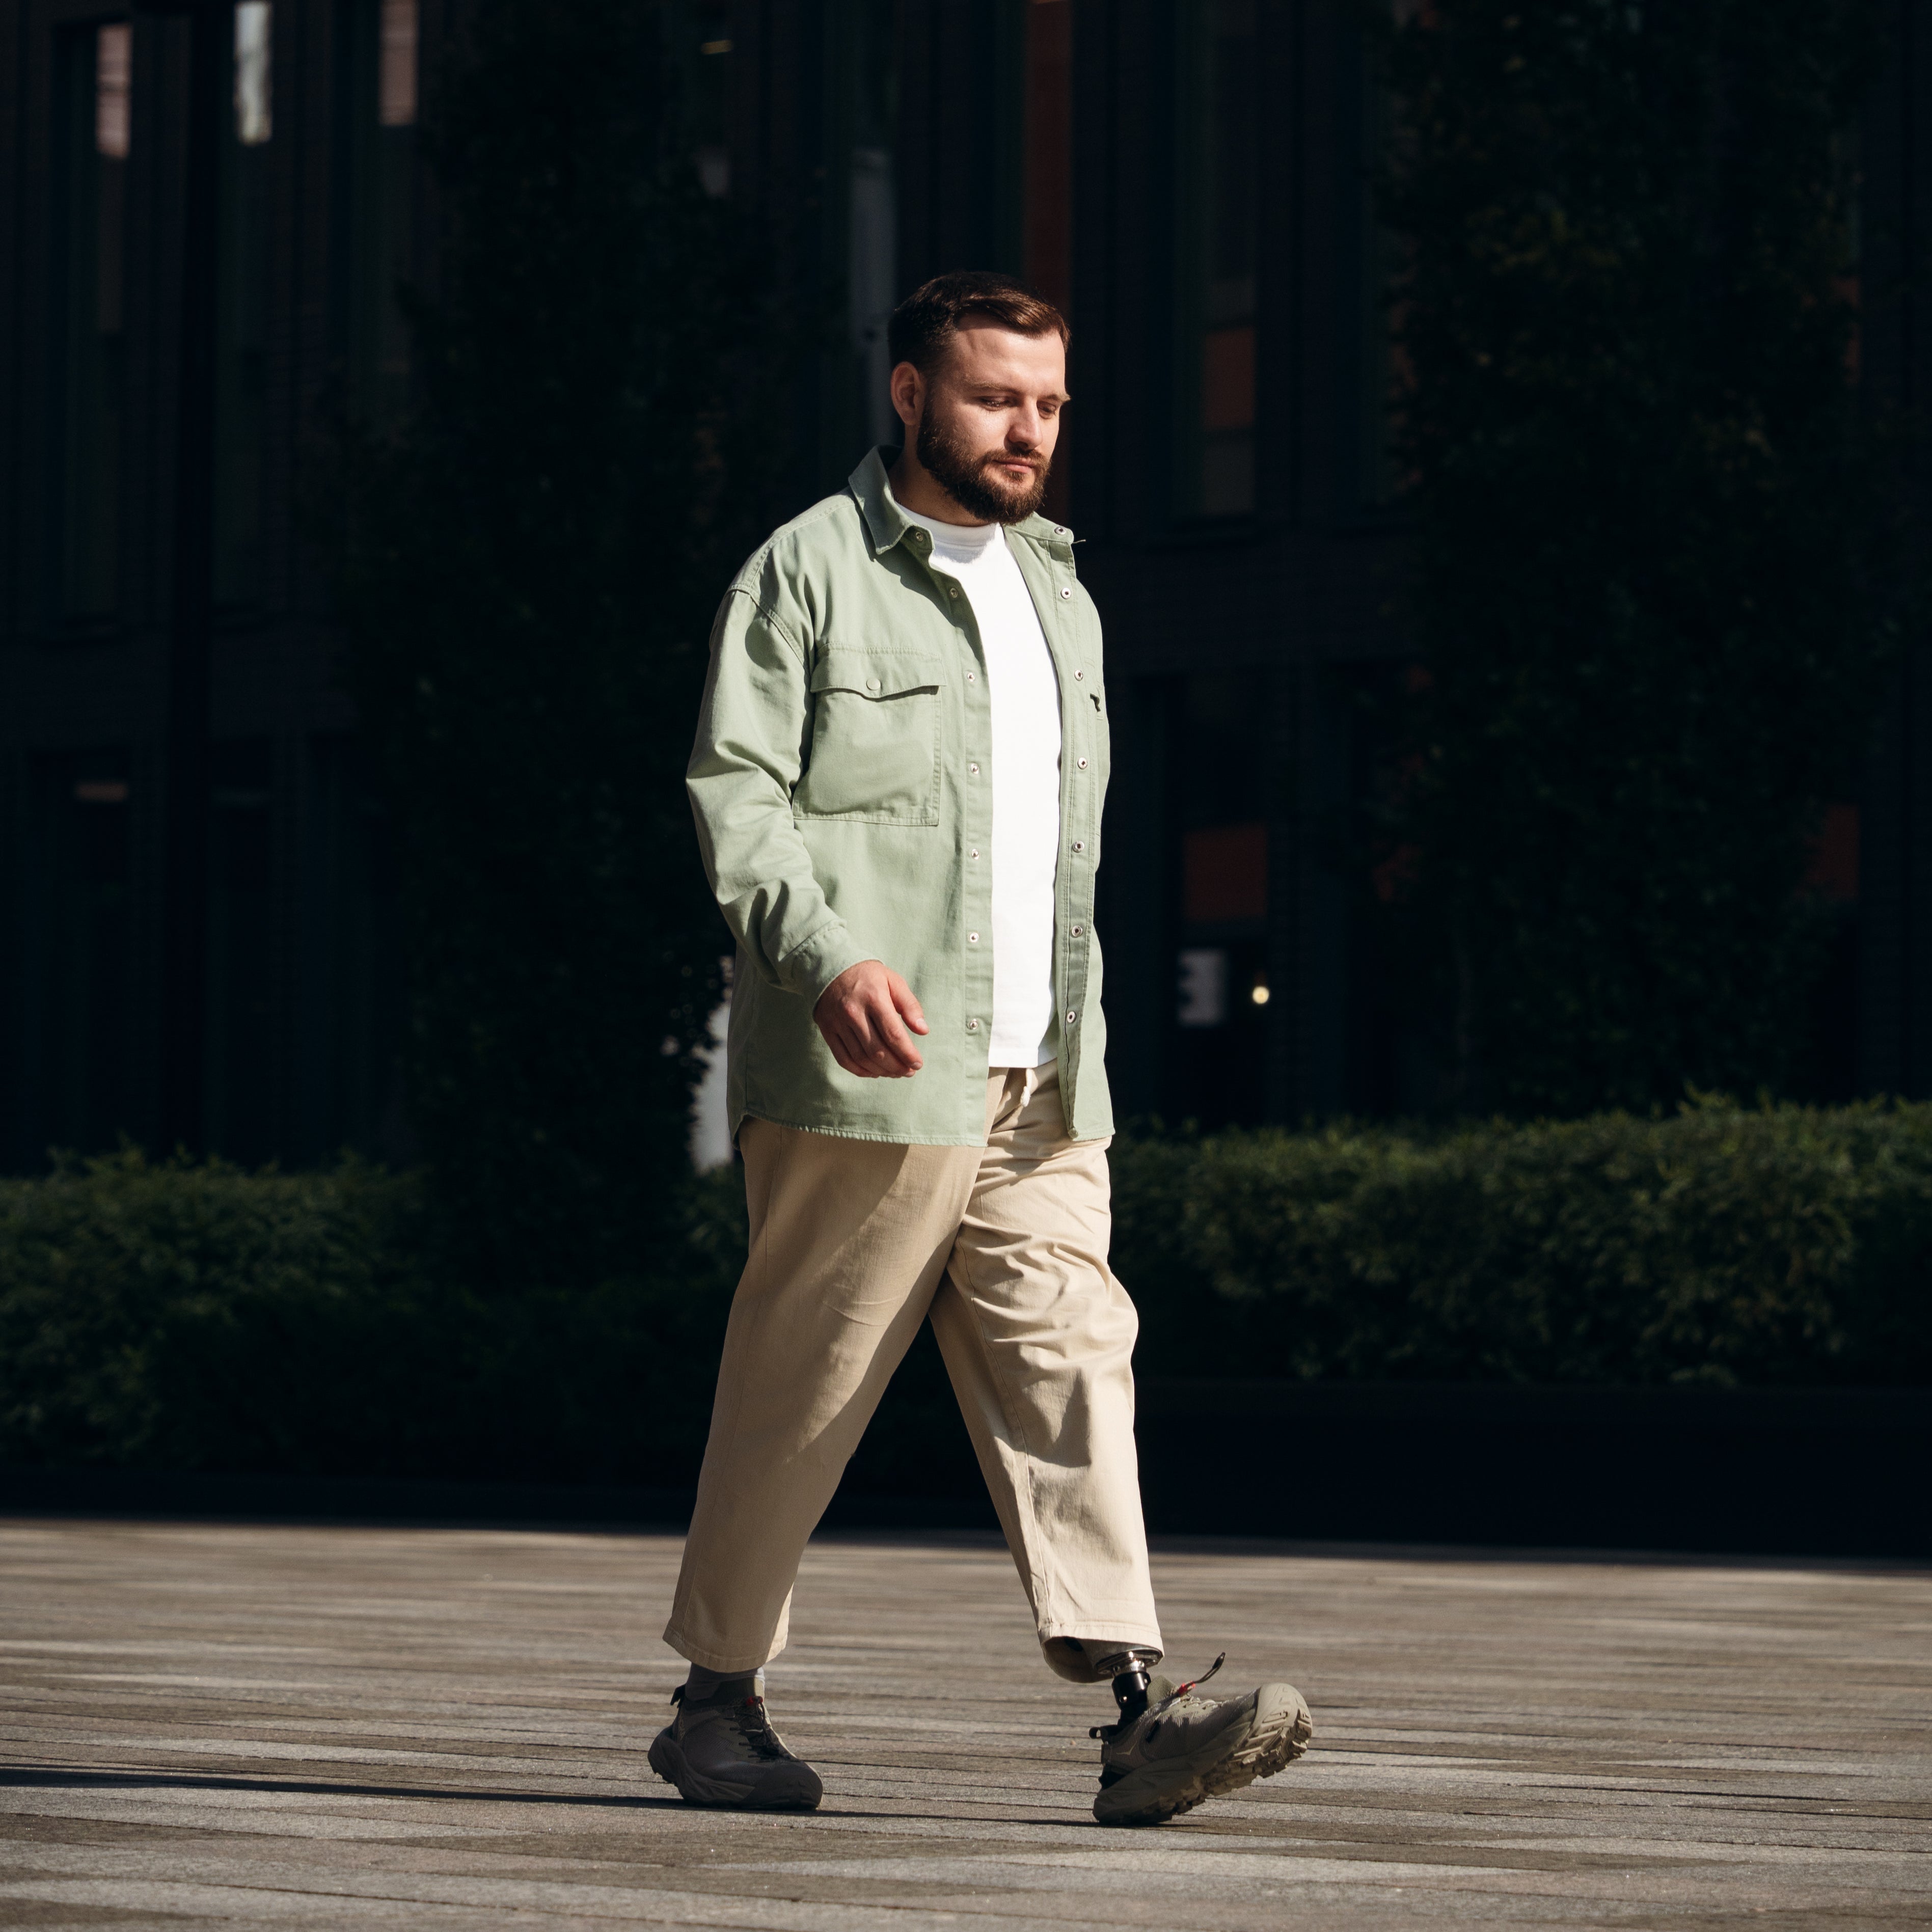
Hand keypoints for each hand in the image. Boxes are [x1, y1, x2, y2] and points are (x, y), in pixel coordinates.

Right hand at [814, 959, 928, 1077]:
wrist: (832, 968)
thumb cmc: (870, 977)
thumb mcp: (894, 982)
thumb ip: (910, 1006)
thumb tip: (923, 1031)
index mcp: (873, 997)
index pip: (893, 1034)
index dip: (907, 1054)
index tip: (918, 1064)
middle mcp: (853, 1011)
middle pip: (877, 1050)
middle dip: (897, 1066)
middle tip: (909, 1072)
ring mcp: (837, 1023)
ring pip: (861, 1058)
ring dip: (881, 1071)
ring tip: (896, 1073)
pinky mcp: (827, 1030)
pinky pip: (843, 1059)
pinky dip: (860, 1071)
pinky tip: (875, 1072)